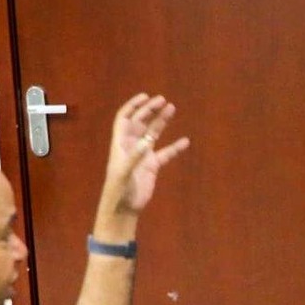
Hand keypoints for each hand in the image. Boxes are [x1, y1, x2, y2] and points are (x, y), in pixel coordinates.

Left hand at [100, 93, 191, 217]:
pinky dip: (175, 147)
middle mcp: (132, 145)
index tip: (146, 97)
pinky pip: (166, 153)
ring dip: (162, 121)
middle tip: (163, 100)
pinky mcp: (152, 166)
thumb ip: (134, 157)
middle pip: (140, 122)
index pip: (124, 118)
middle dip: (150, 110)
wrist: (124, 208)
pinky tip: (185, 141)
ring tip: (172, 109)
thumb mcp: (123, 173)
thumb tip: (146, 142)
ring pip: (153, 133)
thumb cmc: (118, 190)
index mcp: (121, 143)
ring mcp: (143, 155)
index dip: (133, 106)